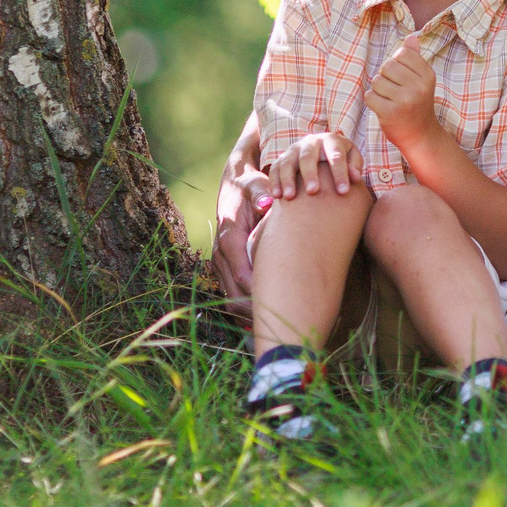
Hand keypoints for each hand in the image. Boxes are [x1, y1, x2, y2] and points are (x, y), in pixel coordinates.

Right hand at [210, 114, 270, 309]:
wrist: (234, 183)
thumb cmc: (251, 185)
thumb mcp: (255, 182)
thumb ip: (262, 191)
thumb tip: (268, 202)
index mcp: (229, 237)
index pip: (242, 275)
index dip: (259, 294)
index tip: (281, 306)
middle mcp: (220, 254)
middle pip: (235, 295)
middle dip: (257, 312)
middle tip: (286, 322)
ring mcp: (220, 263)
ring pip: (231, 299)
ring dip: (252, 314)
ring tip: (280, 324)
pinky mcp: (224, 267)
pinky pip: (233, 294)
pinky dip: (248, 307)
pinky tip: (270, 315)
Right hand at [267, 130, 359, 199]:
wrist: (321, 151)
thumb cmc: (340, 158)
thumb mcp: (351, 157)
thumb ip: (355, 166)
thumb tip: (355, 177)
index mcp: (330, 140)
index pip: (336, 155)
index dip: (340, 173)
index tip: (343, 192)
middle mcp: (310, 142)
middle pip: (308, 157)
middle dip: (310, 174)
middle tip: (313, 192)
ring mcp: (293, 150)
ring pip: (288, 162)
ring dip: (287, 179)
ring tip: (290, 197)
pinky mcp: (281, 159)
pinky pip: (274, 168)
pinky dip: (274, 182)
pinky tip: (276, 196)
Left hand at [363, 33, 442, 149]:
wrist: (420, 135)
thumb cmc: (418, 104)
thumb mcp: (421, 81)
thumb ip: (415, 58)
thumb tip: (411, 37)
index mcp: (428, 75)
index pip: (402, 54)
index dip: (396, 63)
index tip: (402, 78)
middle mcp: (418, 87)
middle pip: (387, 66)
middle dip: (385, 76)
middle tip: (394, 91)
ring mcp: (405, 100)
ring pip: (376, 80)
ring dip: (378, 90)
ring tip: (389, 99)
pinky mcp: (390, 112)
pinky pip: (369, 96)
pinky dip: (372, 101)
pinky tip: (383, 107)